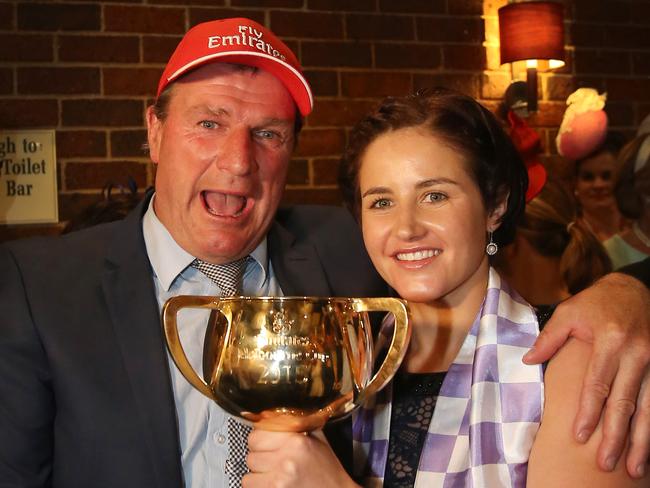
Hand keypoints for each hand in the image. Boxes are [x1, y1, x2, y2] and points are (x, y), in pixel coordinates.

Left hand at [243, 429, 358, 487]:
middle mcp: (286, 459)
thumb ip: (296, 425)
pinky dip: (258, 486)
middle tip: (273, 461)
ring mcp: (279, 479)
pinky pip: (250, 486)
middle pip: (250, 453)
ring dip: (258, 475)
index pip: (257, 433)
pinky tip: (273, 484)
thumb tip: (271, 416)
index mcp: (296, 441)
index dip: (261, 439)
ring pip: (248, 474)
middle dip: (260, 457)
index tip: (266, 443)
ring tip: (274, 475)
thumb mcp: (318, 440)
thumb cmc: (328, 471)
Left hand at [523, 272, 649, 477]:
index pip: (597, 384)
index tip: (579, 436)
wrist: (635, 289)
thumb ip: (549, 338)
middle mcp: (637, 354)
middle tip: (605, 463)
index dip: (588, 412)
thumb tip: (527, 361)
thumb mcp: (569, 312)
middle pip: (625, 403)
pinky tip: (648, 448)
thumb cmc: (597, 303)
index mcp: (609, 341)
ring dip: (641, 441)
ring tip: (634, 469)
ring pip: (649, 409)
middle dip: (616, 436)